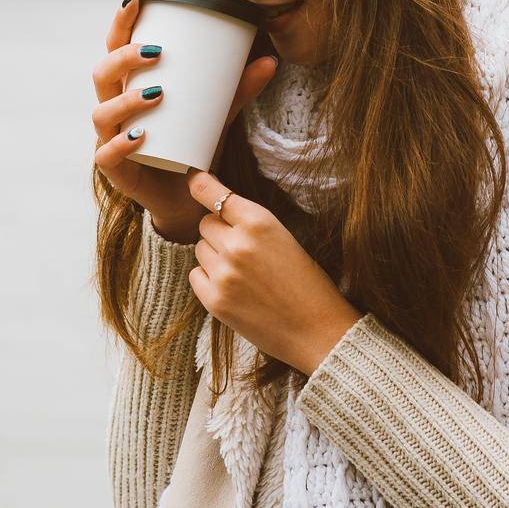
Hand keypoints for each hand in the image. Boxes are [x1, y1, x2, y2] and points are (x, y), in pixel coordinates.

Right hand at [91, 0, 278, 242]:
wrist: (186, 198)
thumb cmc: (192, 144)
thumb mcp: (217, 113)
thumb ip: (238, 89)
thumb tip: (270, 61)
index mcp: (129, 86)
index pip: (115, 48)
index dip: (120, 25)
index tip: (135, 0)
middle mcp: (114, 109)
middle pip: (102, 75)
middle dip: (123, 58)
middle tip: (155, 52)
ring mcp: (110, 140)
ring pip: (102, 113)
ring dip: (126, 100)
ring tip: (157, 93)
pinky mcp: (116, 172)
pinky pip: (107, 155)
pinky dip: (120, 144)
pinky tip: (139, 136)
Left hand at [184, 169, 363, 375]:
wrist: (317, 330)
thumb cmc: (305, 282)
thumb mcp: (284, 237)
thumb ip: (249, 222)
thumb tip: (217, 209)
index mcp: (260, 222)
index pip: (214, 194)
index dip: (202, 185)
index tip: (192, 177)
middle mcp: (237, 244)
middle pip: (205, 223)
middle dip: (219, 232)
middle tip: (243, 250)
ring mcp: (223, 273)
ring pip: (200, 249)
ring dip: (214, 256)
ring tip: (243, 273)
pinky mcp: (214, 300)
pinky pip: (196, 275)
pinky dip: (208, 279)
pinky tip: (234, 289)